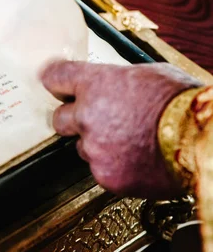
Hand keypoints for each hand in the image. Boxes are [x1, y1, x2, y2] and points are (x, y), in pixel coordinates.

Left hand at [40, 60, 202, 198]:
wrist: (205, 141)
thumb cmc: (184, 102)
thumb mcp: (148, 74)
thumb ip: (115, 81)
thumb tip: (106, 84)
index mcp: (95, 85)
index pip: (54, 78)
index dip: (56, 82)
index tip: (56, 85)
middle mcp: (86, 116)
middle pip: (58, 118)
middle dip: (73, 118)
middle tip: (96, 119)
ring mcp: (94, 149)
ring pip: (82, 147)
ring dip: (98, 144)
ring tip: (132, 141)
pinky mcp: (107, 177)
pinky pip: (101, 169)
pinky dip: (115, 166)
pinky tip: (139, 159)